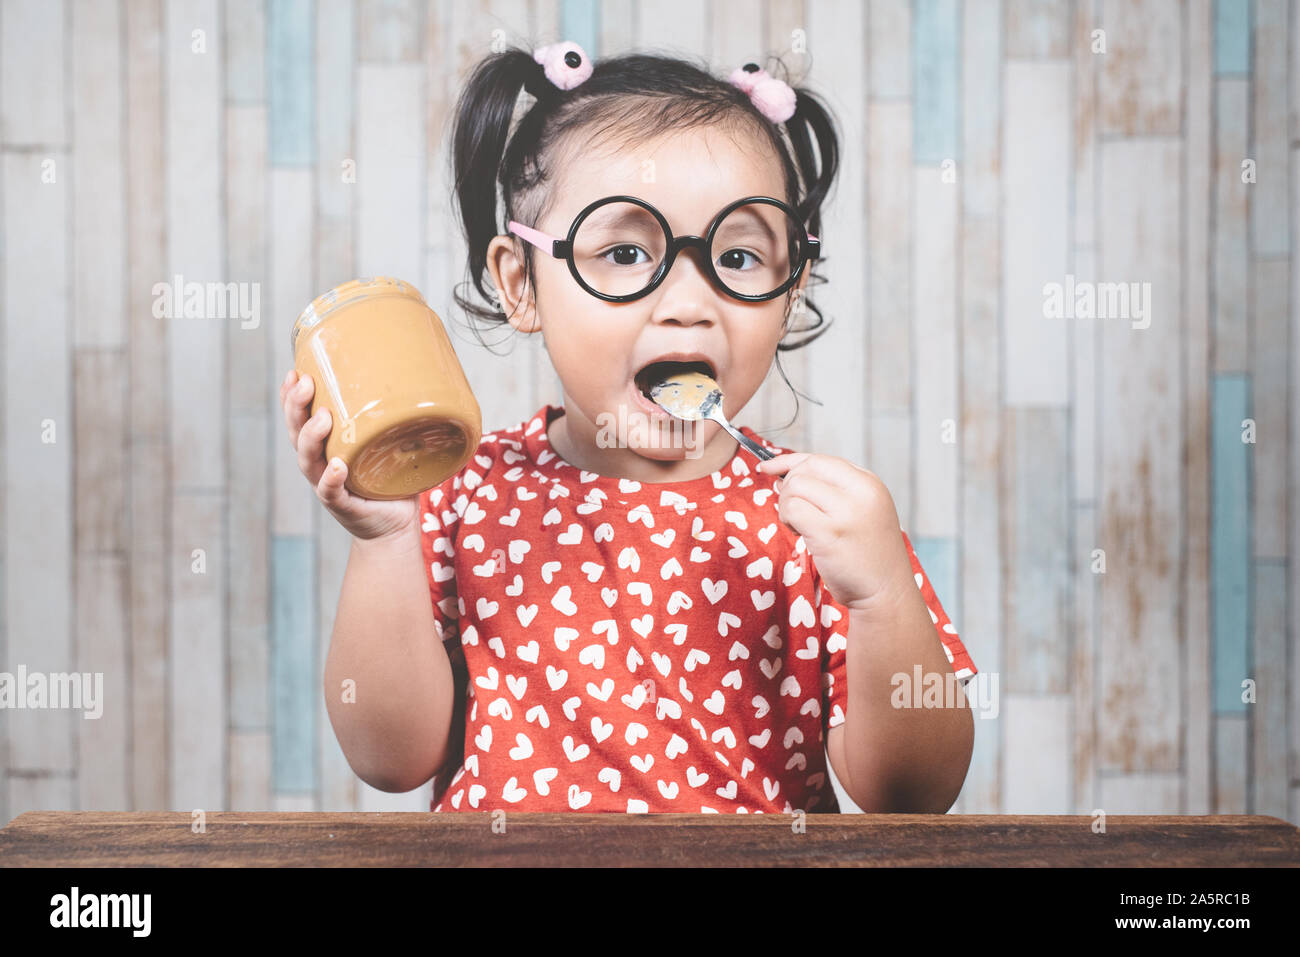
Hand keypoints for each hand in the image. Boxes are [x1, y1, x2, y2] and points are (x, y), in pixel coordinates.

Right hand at [281, 367, 418, 541]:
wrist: (394, 525)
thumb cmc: (390, 480)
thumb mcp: (389, 444)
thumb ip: (395, 419)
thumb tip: (422, 381)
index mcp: (325, 446)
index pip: (299, 418)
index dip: (291, 396)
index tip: (296, 370)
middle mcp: (320, 463)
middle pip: (296, 433)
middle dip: (296, 406)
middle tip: (306, 382)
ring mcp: (327, 485)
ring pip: (308, 460)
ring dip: (312, 437)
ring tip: (322, 417)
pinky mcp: (342, 505)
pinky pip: (330, 491)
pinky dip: (331, 478)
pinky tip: (336, 465)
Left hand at [757, 452, 913, 609]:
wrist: (887, 592)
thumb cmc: (868, 555)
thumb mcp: (861, 511)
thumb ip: (830, 491)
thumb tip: (783, 476)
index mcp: (869, 483)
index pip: (820, 459)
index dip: (789, 462)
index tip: (769, 468)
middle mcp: (861, 491)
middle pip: (805, 469)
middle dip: (788, 487)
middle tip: (793, 512)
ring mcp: (846, 511)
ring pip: (795, 487)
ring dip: (786, 506)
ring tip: (800, 526)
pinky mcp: (829, 532)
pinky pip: (792, 509)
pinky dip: (787, 519)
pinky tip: (800, 534)